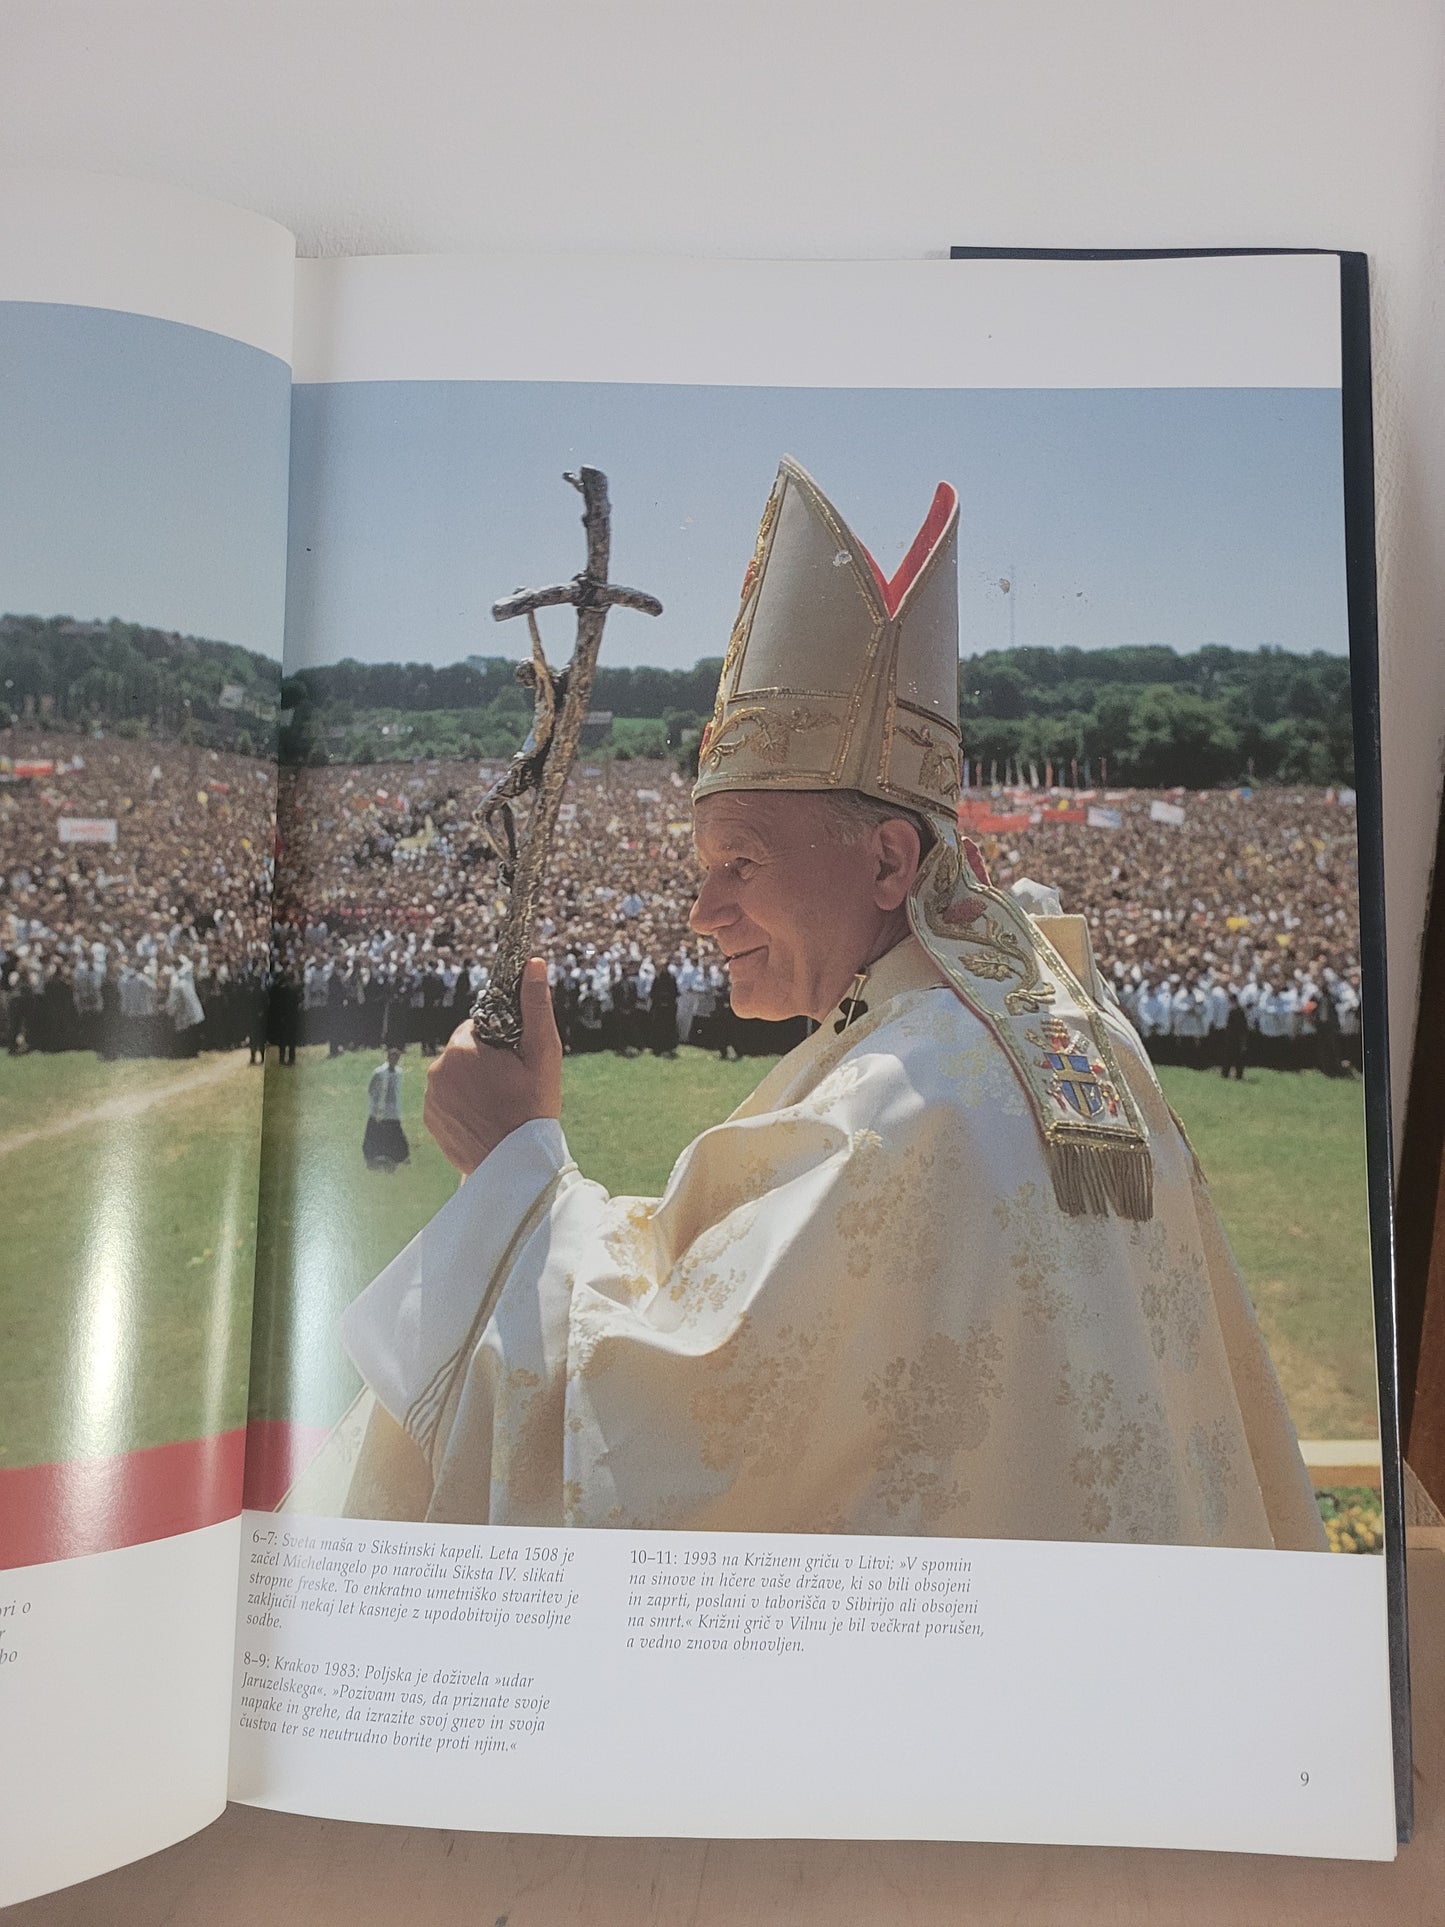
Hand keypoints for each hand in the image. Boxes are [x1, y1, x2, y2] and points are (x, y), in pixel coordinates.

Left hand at [423, 959, 561, 1175]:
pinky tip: (484, 1120)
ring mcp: (431, 1097)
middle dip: (485, 1062)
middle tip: (510, 1086)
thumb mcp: (542, 1053)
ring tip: (499, 1106)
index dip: (500, 1042)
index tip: (515, 1063)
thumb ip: (534, 1006)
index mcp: (462, 1048)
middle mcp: (438, 1069)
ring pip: (455, 1076)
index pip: (478, 1028)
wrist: (517, 1165)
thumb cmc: (534, 1108)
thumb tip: (532, 963)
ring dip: (472, 1084)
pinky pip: (446, 1100)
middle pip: (465, 1052)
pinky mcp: (431, 1119)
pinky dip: (462, 1105)